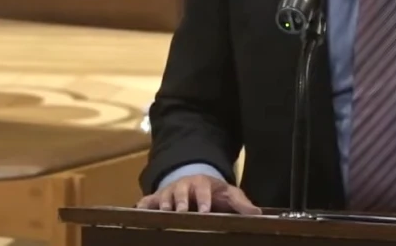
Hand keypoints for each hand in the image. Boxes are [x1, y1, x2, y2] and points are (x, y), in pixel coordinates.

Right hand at [136, 174, 261, 213]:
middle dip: (180, 202)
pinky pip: (148, 200)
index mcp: (201, 183)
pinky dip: (142, 204)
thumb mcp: (229, 194)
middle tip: (181, 212)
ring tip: (162, 213)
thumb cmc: (214, 191)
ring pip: (164, 196)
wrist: (195, 181)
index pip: (203, 190)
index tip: (205, 210)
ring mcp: (169, 192)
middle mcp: (183, 186)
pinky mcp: (158, 198)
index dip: (203, 200)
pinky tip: (138, 210)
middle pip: (180, 192)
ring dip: (162, 204)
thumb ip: (242, 204)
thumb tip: (258, 214)